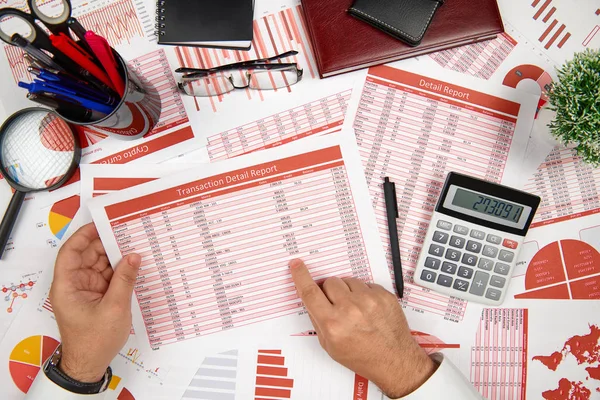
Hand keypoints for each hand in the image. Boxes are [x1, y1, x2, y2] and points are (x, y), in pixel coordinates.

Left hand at [49, 223, 140, 382]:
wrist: (90, 364)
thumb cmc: (94, 341)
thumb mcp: (114, 308)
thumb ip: (124, 280)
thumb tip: (134, 257)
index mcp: (67, 285)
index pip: (71, 252)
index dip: (84, 235)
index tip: (102, 224)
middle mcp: (74, 284)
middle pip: (88, 255)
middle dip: (106, 244)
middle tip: (127, 232)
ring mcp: (86, 290)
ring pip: (100, 264)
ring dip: (116, 257)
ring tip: (135, 245)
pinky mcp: (96, 296)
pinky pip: (107, 276)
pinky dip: (120, 270)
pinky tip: (134, 264)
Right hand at [289, 259, 436, 397]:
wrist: (394, 360)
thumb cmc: (362, 356)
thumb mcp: (330, 346)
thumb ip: (317, 320)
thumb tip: (310, 298)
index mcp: (333, 324)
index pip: (310, 293)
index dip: (301, 276)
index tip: (297, 265)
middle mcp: (350, 310)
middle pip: (329, 282)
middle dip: (330, 291)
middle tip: (337, 304)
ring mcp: (369, 301)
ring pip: (348, 281)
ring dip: (348, 291)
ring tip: (356, 309)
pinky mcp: (383, 296)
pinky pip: (366, 284)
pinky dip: (364, 294)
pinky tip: (368, 309)